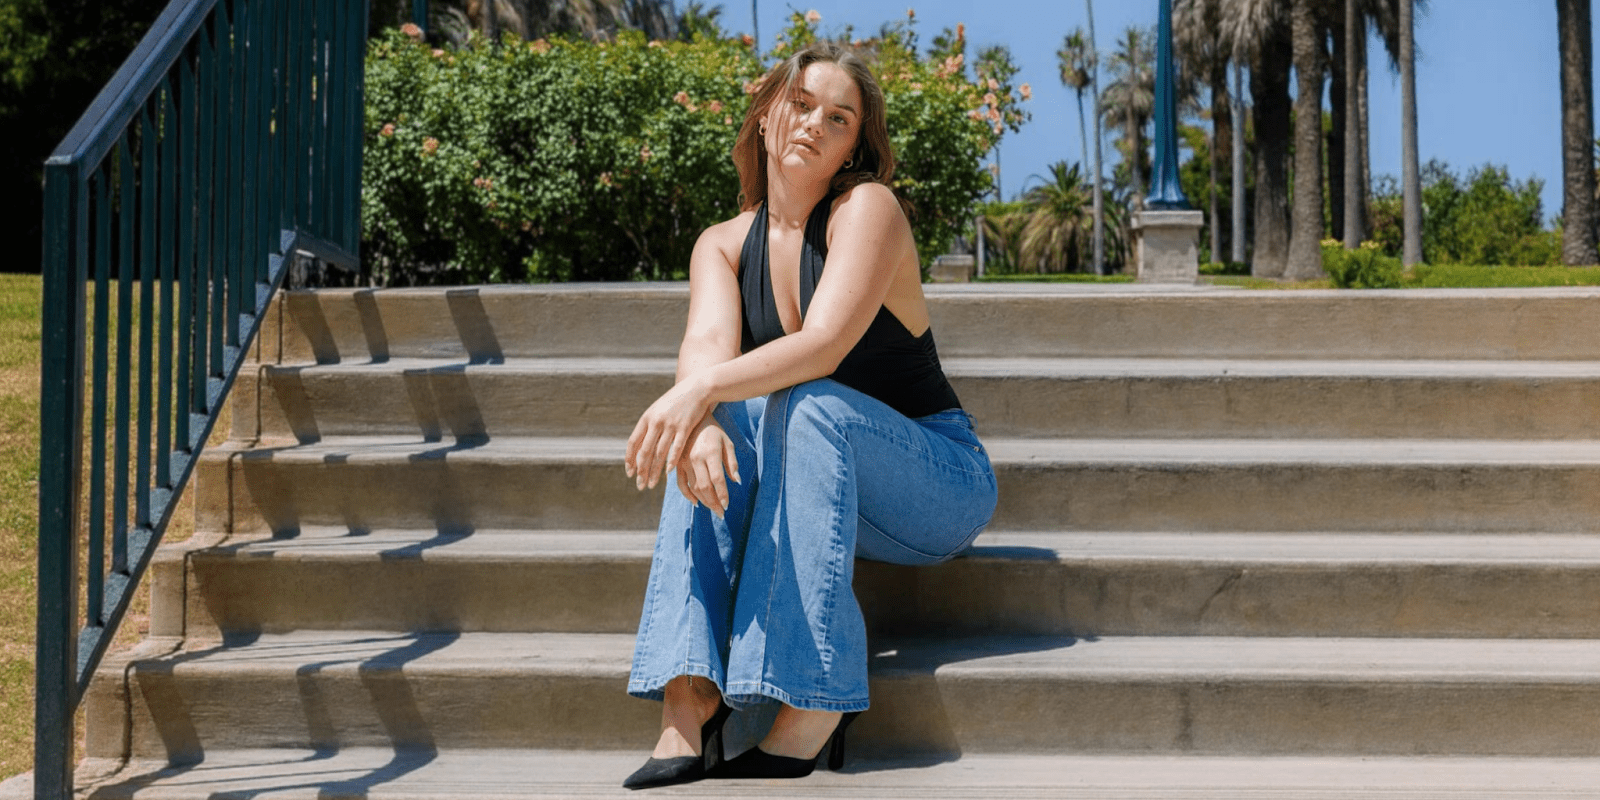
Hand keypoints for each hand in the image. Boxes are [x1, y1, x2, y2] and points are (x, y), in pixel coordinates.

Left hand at [625, 373, 713, 490]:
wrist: (696, 389)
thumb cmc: (675, 402)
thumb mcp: (658, 411)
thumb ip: (648, 427)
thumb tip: (638, 446)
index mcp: (646, 418)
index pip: (633, 443)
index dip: (630, 460)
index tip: (630, 473)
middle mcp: (656, 422)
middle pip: (645, 451)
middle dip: (641, 471)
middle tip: (640, 486)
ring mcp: (670, 424)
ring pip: (659, 453)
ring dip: (655, 471)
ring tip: (652, 484)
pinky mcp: (684, 427)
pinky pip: (676, 448)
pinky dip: (671, 461)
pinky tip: (668, 472)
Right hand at [674, 418, 740, 516]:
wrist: (693, 418)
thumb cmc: (714, 431)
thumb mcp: (727, 443)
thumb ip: (732, 462)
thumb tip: (736, 481)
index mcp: (710, 453)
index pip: (717, 479)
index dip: (722, 494)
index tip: (727, 506)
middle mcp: (695, 458)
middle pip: (704, 487)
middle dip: (713, 503)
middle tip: (721, 513)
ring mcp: (684, 461)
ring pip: (693, 487)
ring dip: (703, 501)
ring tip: (713, 508)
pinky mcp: (677, 463)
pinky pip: (680, 483)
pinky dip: (688, 495)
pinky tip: (697, 503)